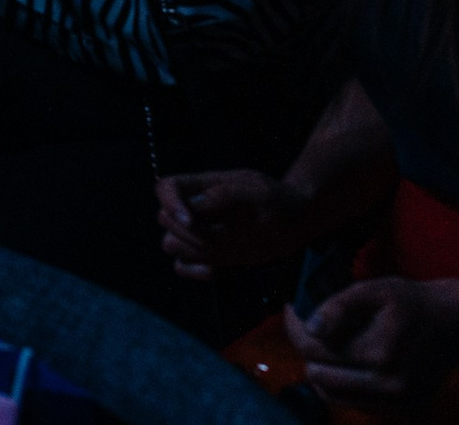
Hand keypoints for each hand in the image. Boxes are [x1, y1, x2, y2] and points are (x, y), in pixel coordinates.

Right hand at [156, 170, 315, 278]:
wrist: (294, 222)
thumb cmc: (277, 199)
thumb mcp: (256, 191)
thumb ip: (225, 195)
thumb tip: (192, 207)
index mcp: (200, 186)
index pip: (166, 188)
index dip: (170, 203)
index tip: (190, 220)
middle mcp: (194, 210)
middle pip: (164, 218)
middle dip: (183, 231)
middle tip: (213, 237)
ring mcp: (201, 234)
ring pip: (170, 243)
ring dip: (188, 250)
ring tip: (215, 251)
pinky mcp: (210, 256)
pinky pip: (182, 266)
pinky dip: (191, 271)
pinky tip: (213, 271)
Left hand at [284, 279, 458, 405]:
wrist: (456, 326)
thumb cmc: (412, 304)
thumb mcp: (374, 290)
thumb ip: (338, 307)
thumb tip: (310, 328)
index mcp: (381, 356)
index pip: (314, 350)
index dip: (295, 327)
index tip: (292, 310)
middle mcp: (390, 388)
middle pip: (318, 376)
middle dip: (310, 349)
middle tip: (314, 326)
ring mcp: (398, 405)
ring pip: (332, 394)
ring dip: (324, 369)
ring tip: (333, 344)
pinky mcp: (403, 412)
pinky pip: (354, 402)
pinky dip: (345, 383)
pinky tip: (353, 360)